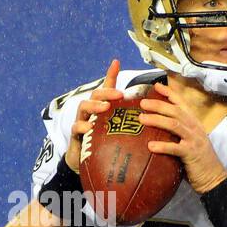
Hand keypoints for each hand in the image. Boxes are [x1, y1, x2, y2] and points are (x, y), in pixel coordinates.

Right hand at [64, 58, 124, 172]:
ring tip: (105, 107)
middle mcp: (91, 113)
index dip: (111, 74)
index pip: (106, 89)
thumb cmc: (104, 146)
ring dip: (94, 105)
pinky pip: (76, 128)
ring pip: (83, 107)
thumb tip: (151, 113)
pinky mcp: (75, 135)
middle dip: (106, 92)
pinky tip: (89, 127)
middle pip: (95, 95)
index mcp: (102, 109)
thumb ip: (131, 123)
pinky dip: (82, 126)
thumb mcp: (119, 133)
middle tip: (119, 94)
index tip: (117, 62)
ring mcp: (81, 122)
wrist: (85, 164)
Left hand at [139, 85, 226, 192]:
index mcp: (194, 123)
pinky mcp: (191, 153)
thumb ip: (177, 133)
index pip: (181, 103)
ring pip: (174, 124)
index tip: (156, 86)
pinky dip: (162, 146)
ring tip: (142, 119)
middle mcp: (194, 128)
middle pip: (175, 111)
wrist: (213, 177)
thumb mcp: (190, 141)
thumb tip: (156, 128)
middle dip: (158, 104)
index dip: (169, 93)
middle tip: (142, 103)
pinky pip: (175, 148)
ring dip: (156, 120)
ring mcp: (194, 140)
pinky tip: (150, 146)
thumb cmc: (198, 160)